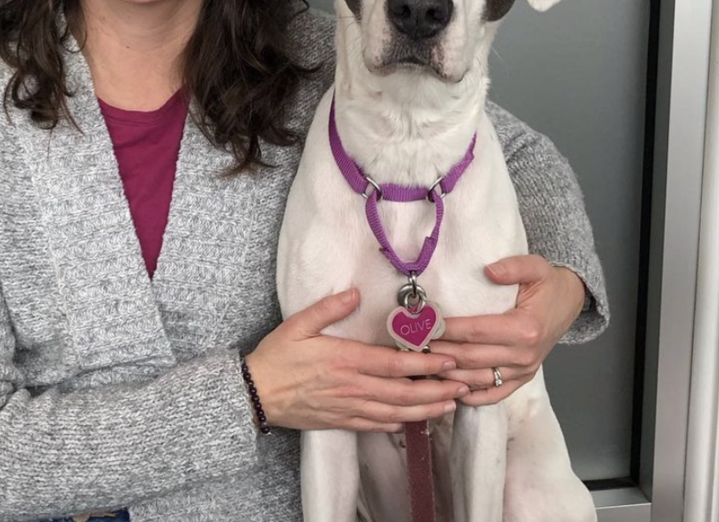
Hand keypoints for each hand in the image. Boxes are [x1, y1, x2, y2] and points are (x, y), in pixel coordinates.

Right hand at [245, 288, 467, 431]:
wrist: (256, 394)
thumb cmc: (276, 357)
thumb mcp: (298, 324)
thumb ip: (329, 308)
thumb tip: (355, 292)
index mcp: (344, 360)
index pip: (394, 364)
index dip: (424, 364)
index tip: (448, 359)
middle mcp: (352, 387)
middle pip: (403, 392)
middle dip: (436, 389)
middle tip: (462, 385)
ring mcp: (348, 408)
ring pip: (395, 412)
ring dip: (425, 409)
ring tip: (450, 404)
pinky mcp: (341, 421)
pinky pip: (376, 426)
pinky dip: (399, 424)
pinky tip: (413, 420)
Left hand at [428, 255, 585, 406]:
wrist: (568, 303)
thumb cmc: (547, 284)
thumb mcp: (535, 266)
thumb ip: (512, 267)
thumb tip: (488, 270)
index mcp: (525, 328)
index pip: (475, 332)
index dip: (447, 330)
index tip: (423, 326)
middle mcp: (524, 355)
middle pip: (471, 358)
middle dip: (439, 351)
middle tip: (413, 345)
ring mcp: (523, 370)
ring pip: (478, 379)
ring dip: (448, 375)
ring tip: (422, 364)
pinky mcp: (521, 379)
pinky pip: (494, 394)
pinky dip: (471, 395)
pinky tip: (449, 388)